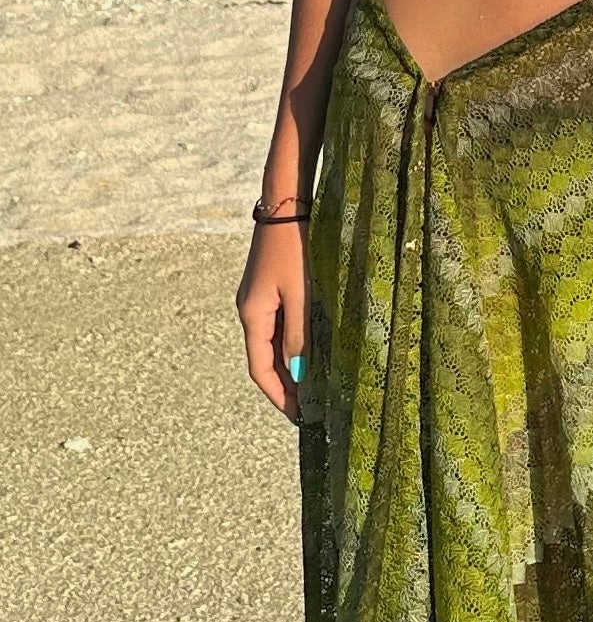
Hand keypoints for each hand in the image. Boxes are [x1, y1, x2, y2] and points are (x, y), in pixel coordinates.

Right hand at [236, 220, 309, 420]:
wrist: (286, 204)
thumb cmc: (295, 248)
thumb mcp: (301, 295)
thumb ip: (300, 335)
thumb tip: (298, 372)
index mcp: (253, 315)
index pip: (260, 369)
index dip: (278, 395)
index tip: (298, 416)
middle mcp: (250, 311)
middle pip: (264, 361)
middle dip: (285, 387)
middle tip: (310, 410)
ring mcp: (259, 301)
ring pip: (272, 346)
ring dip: (289, 369)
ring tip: (313, 391)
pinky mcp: (270, 291)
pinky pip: (278, 329)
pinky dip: (291, 349)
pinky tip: (309, 358)